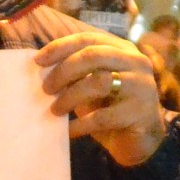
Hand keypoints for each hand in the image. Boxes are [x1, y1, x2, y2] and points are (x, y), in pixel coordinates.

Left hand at [36, 31, 166, 167]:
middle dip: (64, 71)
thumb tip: (43, 69)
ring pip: (99, 82)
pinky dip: (80, 124)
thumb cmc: (111, 109)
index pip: (88, 39)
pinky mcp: (141, 113)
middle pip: (93, 55)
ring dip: (70, 96)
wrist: (140, 140)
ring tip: (55, 109)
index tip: (38, 61)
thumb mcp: (92, 86)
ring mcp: (142, 86)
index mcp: (122, 49)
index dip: (61, 47)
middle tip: (46, 88)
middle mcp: (136, 62)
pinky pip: (103, 116)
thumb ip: (77, 73)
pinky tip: (69, 130)